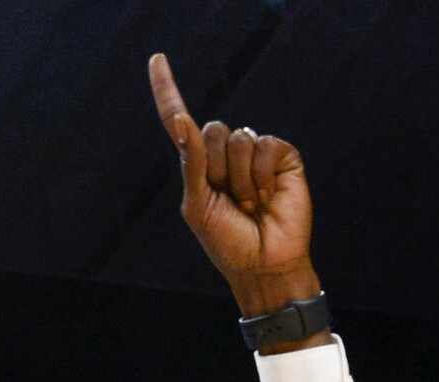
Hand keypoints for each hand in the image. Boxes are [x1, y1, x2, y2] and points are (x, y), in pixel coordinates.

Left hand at [146, 53, 317, 316]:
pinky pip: (265, 145)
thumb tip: (182, 120)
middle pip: (211, 128)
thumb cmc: (227, 242)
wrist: (264, 265)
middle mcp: (226, 153)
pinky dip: (262, 175)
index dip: (167, 90)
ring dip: (241, 179)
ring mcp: (256, 153)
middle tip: (230, 201)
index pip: (179, 120)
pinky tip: (268, 197)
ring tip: (251, 205)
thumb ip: (191, 164)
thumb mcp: (198, 205)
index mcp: (199, 164)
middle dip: (216, 169)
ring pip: (239, 138)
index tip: (156, 59)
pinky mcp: (282, 156)